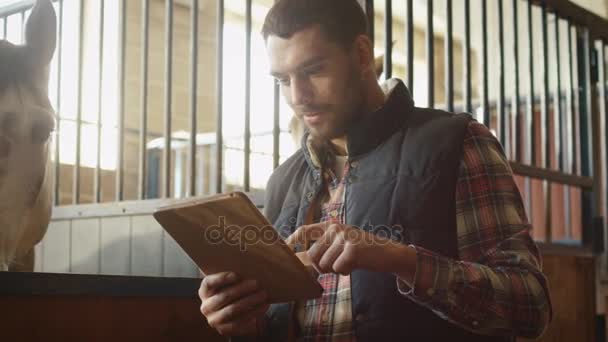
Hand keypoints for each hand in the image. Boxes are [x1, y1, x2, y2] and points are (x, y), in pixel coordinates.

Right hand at [198, 272, 269, 336]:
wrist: (230, 312)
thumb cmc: (230, 291)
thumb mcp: (227, 283)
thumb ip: (233, 276)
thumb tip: (247, 265)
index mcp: (204, 291)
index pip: (209, 283)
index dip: (222, 278)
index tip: (236, 275)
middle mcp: (206, 306)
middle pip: (224, 296)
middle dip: (242, 289)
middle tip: (257, 283)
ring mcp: (214, 319)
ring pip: (233, 310)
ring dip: (250, 301)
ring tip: (263, 294)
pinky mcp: (224, 329)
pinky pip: (239, 322)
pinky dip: (253, 313)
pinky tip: (263, 306)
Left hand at [285, 222, 416, 281]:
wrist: (387, 253)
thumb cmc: (360, 252)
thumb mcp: (339, 245)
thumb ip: (321, 248)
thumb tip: (297, 259)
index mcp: (330, 226)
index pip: (305, 231)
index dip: (292, 240)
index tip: (284, 248)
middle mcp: (335, 228)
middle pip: (312, 256)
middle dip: (322, 266)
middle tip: (337, 264)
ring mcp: (344, 237)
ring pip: (324, 265)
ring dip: (335, 269)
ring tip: (348, 262)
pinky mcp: (352, 249)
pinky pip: (338, 268)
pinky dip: (345, 271)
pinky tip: (355, 265)